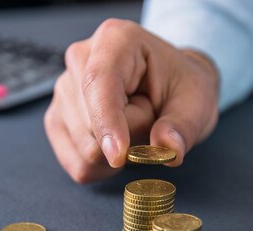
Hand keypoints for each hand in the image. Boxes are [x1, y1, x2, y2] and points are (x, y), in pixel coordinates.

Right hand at [44, 18, 219, 183]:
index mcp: (114, 40)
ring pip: (84, 149)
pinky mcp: (56, 120)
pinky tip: (115, 146)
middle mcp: (79, 60)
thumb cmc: (179, 88)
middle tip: (148, 117)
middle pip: (91, 125)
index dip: (106, 122)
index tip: (119, 156)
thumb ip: (183, 126)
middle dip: (128, 137)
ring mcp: (63, 91)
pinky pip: (75, 164)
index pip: (98, 83)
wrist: (167, 88)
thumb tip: (169, 149)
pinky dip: (101, 167)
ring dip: (116, 153)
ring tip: (132, 126)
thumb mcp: (196, 102)